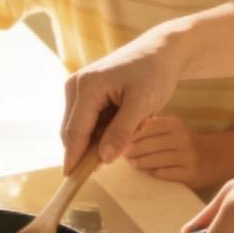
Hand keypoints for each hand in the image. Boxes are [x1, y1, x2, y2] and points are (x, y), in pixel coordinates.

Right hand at [61, 31, 185, 171]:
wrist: (162, 51)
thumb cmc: (154, 73)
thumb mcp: (142, 104)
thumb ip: (122, 132)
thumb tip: (103, 159)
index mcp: (87, 87)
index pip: (75, 132)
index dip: (74, 158)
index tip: (71, 181)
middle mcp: (76, 86)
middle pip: (74, 132)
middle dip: (95, 146)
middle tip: (127, 141)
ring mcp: (79, 88)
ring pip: (83, 128)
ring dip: (103, 136)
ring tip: (134, 121)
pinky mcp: (86, 92)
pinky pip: (90, 120)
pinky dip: (105, 127)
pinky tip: (128, 117)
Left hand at [124, 115, 218, 189]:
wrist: (214, 156)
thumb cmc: (184, 142)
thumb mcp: (172, 129)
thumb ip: (152, 129)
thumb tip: (124, 134)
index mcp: (174, 125)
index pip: (147, 127)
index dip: (131, 134)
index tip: (119, 140)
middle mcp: (182, 138)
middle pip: (150, 144)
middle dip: (132, 150)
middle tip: (121, 154)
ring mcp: (187, 156)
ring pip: (156, 160)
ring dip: (140, 162)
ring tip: (132, 163)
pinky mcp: (190, 173)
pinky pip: (166, 173)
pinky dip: (154, 173)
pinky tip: (147, 172)